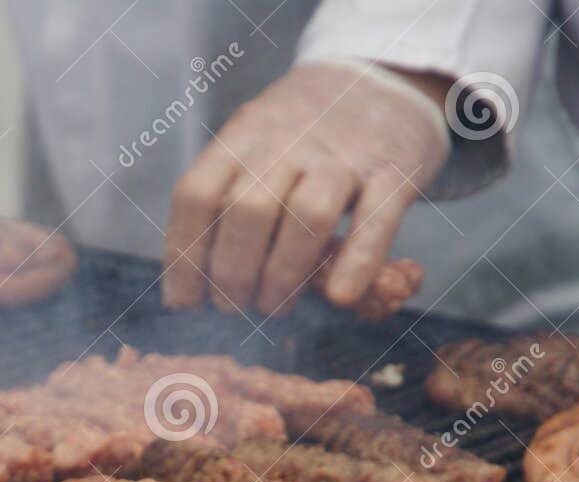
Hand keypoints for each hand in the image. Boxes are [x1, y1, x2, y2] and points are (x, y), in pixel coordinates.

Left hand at [163, 60, 451, 316]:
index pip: (198, 194)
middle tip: (231, 307)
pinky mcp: (394, 169)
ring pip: (307, 215)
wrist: (382, 77)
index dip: (185, 253)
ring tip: (274, 307)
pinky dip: (357, 261)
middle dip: (231, 273)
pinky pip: (376, 217)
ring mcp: (344, 152)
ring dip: (283, 274)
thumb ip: (225, 197)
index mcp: (244, 135)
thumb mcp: (255, 145)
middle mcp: (288, 139)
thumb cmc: (304, 134)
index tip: (184, 300)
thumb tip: (191, 284)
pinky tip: (339, 296)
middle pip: (248, 210)